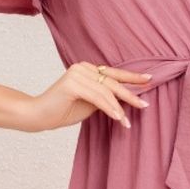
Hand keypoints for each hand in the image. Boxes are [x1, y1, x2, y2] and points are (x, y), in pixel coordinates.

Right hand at [17, 61, 154, 132]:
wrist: (39, 116)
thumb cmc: (63, 110)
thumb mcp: (90, 103)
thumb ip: (104, 97)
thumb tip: (126, 98)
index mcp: (86, 68)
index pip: (113, 73)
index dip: (131, 77)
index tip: (149, 80)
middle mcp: (82, 67)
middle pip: (111, 81)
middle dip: (130, 94)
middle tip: (145, 105)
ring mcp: (76, 73)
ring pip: (106, 91)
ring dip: (119, 107)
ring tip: (127, 122)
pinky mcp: (71, 83)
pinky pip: (97, 97)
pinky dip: (109, 108)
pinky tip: (118, 118)